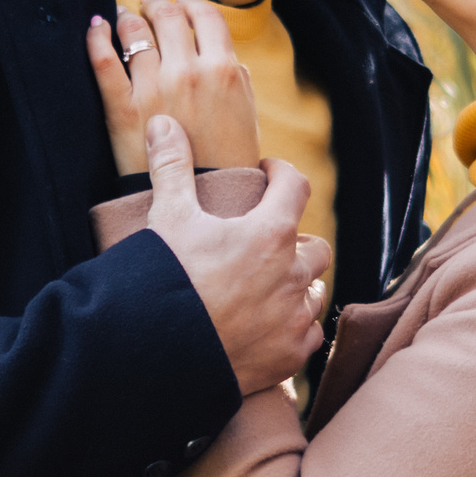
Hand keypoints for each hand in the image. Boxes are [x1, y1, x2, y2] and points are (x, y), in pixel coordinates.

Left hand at [85, 0, 261, 177]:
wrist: (202, 203)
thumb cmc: (228, 164)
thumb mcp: (248, 117)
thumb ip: (240, 81)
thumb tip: (229, 57)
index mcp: (224, 71)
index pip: (206, 18)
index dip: (192, 4)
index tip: (181, 2)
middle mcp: (189, 72)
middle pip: (168, 18)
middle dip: (157, 5)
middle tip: (149, 3)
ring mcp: (154, 88)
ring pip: (135, 32)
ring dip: (128, 17)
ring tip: (123, 16)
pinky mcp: (123, 108)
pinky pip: (104, 61)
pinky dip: (96, 37)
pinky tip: (96, 26)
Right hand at [138, 117, 330, 397]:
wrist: (159, 353)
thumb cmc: (167, 279)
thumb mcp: (168, 216)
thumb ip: (171, 166)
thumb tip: (163, 122)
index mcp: (271, 233)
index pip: (296, 186)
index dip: (283, 173)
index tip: (269, 173)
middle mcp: (293, 274)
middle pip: (316, 245)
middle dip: (296, 239)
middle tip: (267, 240)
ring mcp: (295, 317)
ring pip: (315, 290)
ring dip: (299, 284)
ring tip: (271, 284)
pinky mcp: (291, 355)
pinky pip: (310, 333)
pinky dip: (296, 326)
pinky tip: (273, 325)